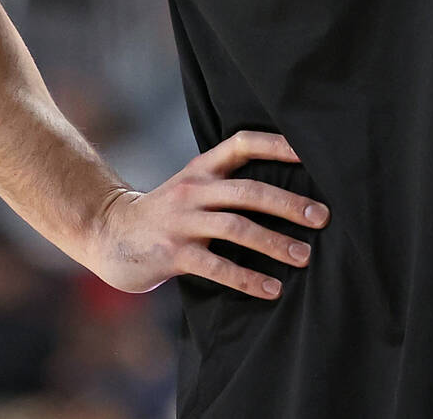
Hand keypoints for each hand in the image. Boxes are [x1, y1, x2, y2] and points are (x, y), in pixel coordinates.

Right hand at [80, 129, 329, 299]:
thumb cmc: (166, 212)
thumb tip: (289, 193)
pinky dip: (248, 278)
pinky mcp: (173, 254)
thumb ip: (227, 184)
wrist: (110, 233)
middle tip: (322, 217)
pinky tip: (272, 289)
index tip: (311, 153)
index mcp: (202, 168)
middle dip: (289, 204)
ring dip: (275, 243)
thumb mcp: (193, 187)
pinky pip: (217, 266)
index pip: (242, 143)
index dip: (277, 145)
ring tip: (304, 257)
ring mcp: (182, 221)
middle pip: (248, 190)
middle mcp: (194, 189)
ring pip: (237, 228)